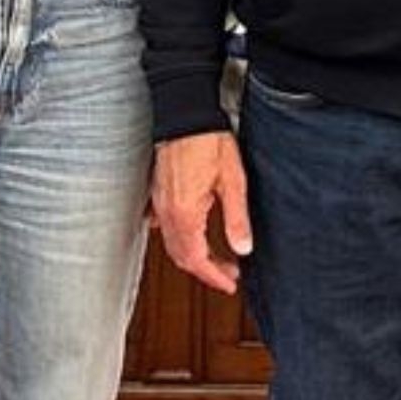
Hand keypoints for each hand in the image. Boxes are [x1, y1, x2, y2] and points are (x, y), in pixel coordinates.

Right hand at [156, 130, 253, 293]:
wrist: (186, 115)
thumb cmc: (208, 141)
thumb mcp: (233, 182)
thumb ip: (236, 219)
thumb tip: (243, 248)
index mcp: (185, 214)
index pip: (197, 260)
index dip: (214, 277)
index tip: (229, 284)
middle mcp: (167, 213)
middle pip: (182, 256)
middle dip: (206, 270)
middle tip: (229, 273)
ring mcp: (159, 203)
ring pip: (172, 243)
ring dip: (193, 256)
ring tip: (216, 257)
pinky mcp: (158, 193)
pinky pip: (164, 227)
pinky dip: (179, 239)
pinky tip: (192, 234)